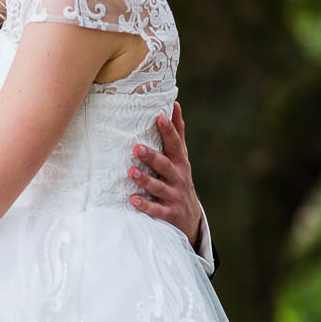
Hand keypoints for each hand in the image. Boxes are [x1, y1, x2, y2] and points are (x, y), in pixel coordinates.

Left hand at [129, 102, 202, 247]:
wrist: (189, 217)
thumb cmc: (179, 179)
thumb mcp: (180, 157)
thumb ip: (177, 133)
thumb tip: (174, 104)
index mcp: (179, 162)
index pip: (174, 144)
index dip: (168, 131)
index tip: (159, 117)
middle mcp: (178, 178)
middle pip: (165, 165)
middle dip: (152, 156)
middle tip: (137, 147)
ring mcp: (174, 196)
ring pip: (159, 187)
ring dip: (145, 180)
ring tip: (131, 172)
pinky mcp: (169, 213)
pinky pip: (156, 210)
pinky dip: (145, 206)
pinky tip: (133, 201)